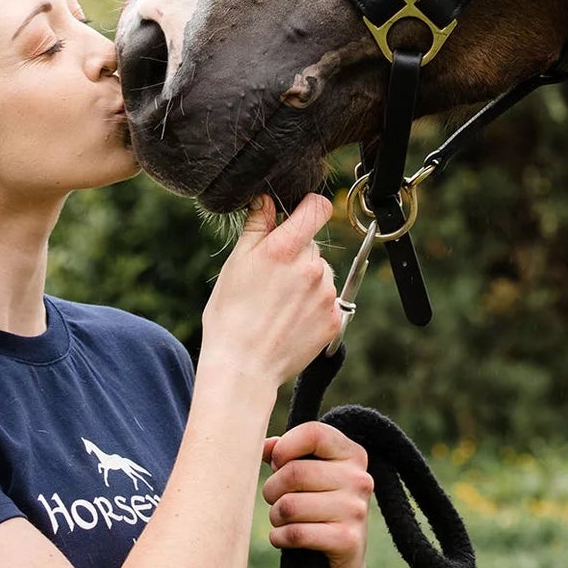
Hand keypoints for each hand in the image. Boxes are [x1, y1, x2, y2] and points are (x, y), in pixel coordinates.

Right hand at [202, 194, 341, 387]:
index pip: (316, 208)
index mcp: (285, 249)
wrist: (243, 367)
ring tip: (278, 304)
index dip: (308, 207)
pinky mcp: (335, 318)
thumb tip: (266, 199)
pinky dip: (314, 306)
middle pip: (312, 246)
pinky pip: (328, 300)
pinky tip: (290, 320)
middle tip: (271, 280)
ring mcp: (327, 294)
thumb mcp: (237, 264)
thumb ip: (258, 226)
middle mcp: (312, 267)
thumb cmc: (231, 316)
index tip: (299, 215)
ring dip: (306, 281)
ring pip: (321, 273)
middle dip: (296, 255)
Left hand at [262, 423, 372, 567]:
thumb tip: (263, 446)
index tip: (277, 463)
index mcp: (353, 454)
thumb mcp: (307, 475)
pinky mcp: (347, 540)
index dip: (285, 447)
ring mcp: (356, 510)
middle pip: (293, 472)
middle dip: (272, 489)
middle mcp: (360, 478)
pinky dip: (279, 537)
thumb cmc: (317, 508)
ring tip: (282, 520)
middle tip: (275, 499)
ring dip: (275, 516)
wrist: (340, 563)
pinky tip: (283, 538)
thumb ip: (285, 454)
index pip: (313, 433)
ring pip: (290, 505)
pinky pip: (296, 533)